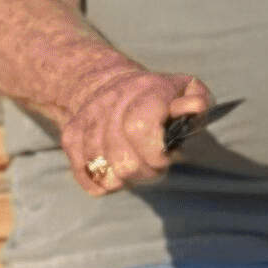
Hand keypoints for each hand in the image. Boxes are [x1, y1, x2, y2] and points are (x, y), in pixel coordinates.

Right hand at [61, 64, 211, 196]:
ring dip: (127, 179)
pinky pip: (86, 177)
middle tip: (155, 166)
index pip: (139, 130)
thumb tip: (195, 106)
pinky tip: (118, 173)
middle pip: (124, 161)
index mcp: (144, 92)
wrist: (105, 83)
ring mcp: (86, 122)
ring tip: (139, 166)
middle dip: (147, 173)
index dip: (157, 154)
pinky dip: (105, 184)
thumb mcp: (185, 88)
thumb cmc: (158, 95)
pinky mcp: (69, 138)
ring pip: (105, 173)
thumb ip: (198, 99)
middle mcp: (109, 105)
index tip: (167, 157)